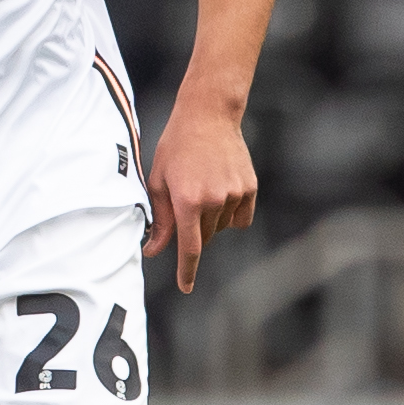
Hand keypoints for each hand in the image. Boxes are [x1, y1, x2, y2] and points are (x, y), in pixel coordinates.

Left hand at [143, 97, 258, 292]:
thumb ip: (159, 220)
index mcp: (188, 200)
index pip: (189, 247)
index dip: (186, 270)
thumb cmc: (175, 147)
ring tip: (201, 188)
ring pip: (222, 228)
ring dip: (210, 221)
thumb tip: (153, 250)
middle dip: (192, 232)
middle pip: (204, 238)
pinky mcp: (250, 188)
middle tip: (184, 206)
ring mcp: (236, 194)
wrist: (208, 117)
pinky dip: (230, 214)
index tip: (186, 287)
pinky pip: (240, 217)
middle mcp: (214, 200)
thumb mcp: (158, 181)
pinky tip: (220, 191)